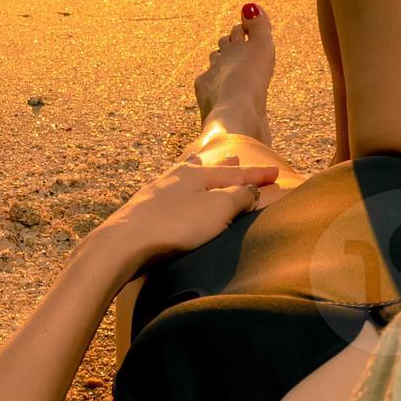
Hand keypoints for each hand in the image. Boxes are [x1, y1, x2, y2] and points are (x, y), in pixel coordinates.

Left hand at [96, 154, 280, 269]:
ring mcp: (156, 192)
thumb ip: (237, 197)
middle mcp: (175, 177)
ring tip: (200, 162)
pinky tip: (172, 190)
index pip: (236, 174)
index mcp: (196, 175)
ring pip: (183, 175)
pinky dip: (179, 186)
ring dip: (198, 170)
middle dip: (226, 166)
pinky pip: (169, 190)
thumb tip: (250, 189)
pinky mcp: (143, 209)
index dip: (258, 175)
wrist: (123, 243)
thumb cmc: (174, 226)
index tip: (277, 173)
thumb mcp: (216, 210)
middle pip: (207, 168)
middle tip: (235, 157)